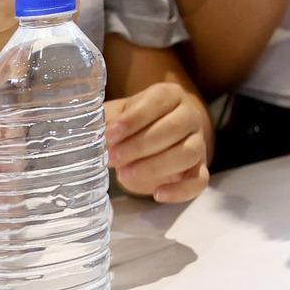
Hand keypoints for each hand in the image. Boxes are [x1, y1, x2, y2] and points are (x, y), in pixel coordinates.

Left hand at [105, 82, 209, 202]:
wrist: (153, 138)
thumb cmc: (133, 124)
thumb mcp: (117, 115)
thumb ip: (106, 120)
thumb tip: (89, 133)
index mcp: (170, 95)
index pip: (158, 101)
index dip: (134, 118)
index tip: (110, 134)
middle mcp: (190, 116)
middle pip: (175, 127)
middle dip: (141, 145)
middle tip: (114, 157)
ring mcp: (198, 143)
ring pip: (188, 153)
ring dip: (156, 166)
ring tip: (125, 175)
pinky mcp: (200, 169)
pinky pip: (199, 181)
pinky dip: (180, 191)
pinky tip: (158, 194)